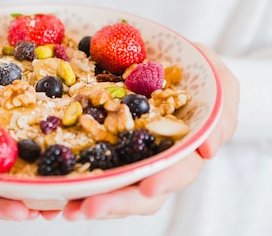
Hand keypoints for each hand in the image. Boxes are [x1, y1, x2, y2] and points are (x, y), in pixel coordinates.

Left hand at [61, 43, 239, 219]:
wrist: (168, 64)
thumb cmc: (198, 73)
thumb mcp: (218, 79)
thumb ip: (222, 108)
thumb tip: (208, 150)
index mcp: (185, 148)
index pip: (179, 170)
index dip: (165, 181)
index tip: (148, 188)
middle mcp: (155, 161)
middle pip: (139, 193)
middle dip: (115, 203)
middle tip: (88, 208)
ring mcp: (127, 158)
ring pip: (111, 189)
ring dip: (87, 201)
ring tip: (63, 206)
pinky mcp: (102, 149)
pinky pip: (87, 171)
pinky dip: (70, 186)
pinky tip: (48, 196)